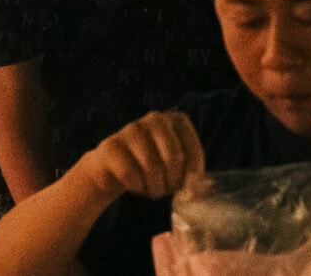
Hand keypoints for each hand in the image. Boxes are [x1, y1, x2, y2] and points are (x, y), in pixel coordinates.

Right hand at [83, 110, 204, 201]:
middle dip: (171, 181)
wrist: (112, 169)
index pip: (192, 150)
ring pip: (151, 165)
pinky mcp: (111, 145)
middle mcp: (156, 119)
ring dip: (154, 186)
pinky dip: (136, 186)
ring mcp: (131, 129)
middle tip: (166, 192)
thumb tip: (199, 192)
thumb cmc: (151, 168)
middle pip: (172, 156)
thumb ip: (190, 173)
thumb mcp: (174, 166)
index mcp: (177, 120)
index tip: (186, 188)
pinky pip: (130, 172)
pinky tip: (135, 186)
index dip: (191, 174)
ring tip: (152, 190)